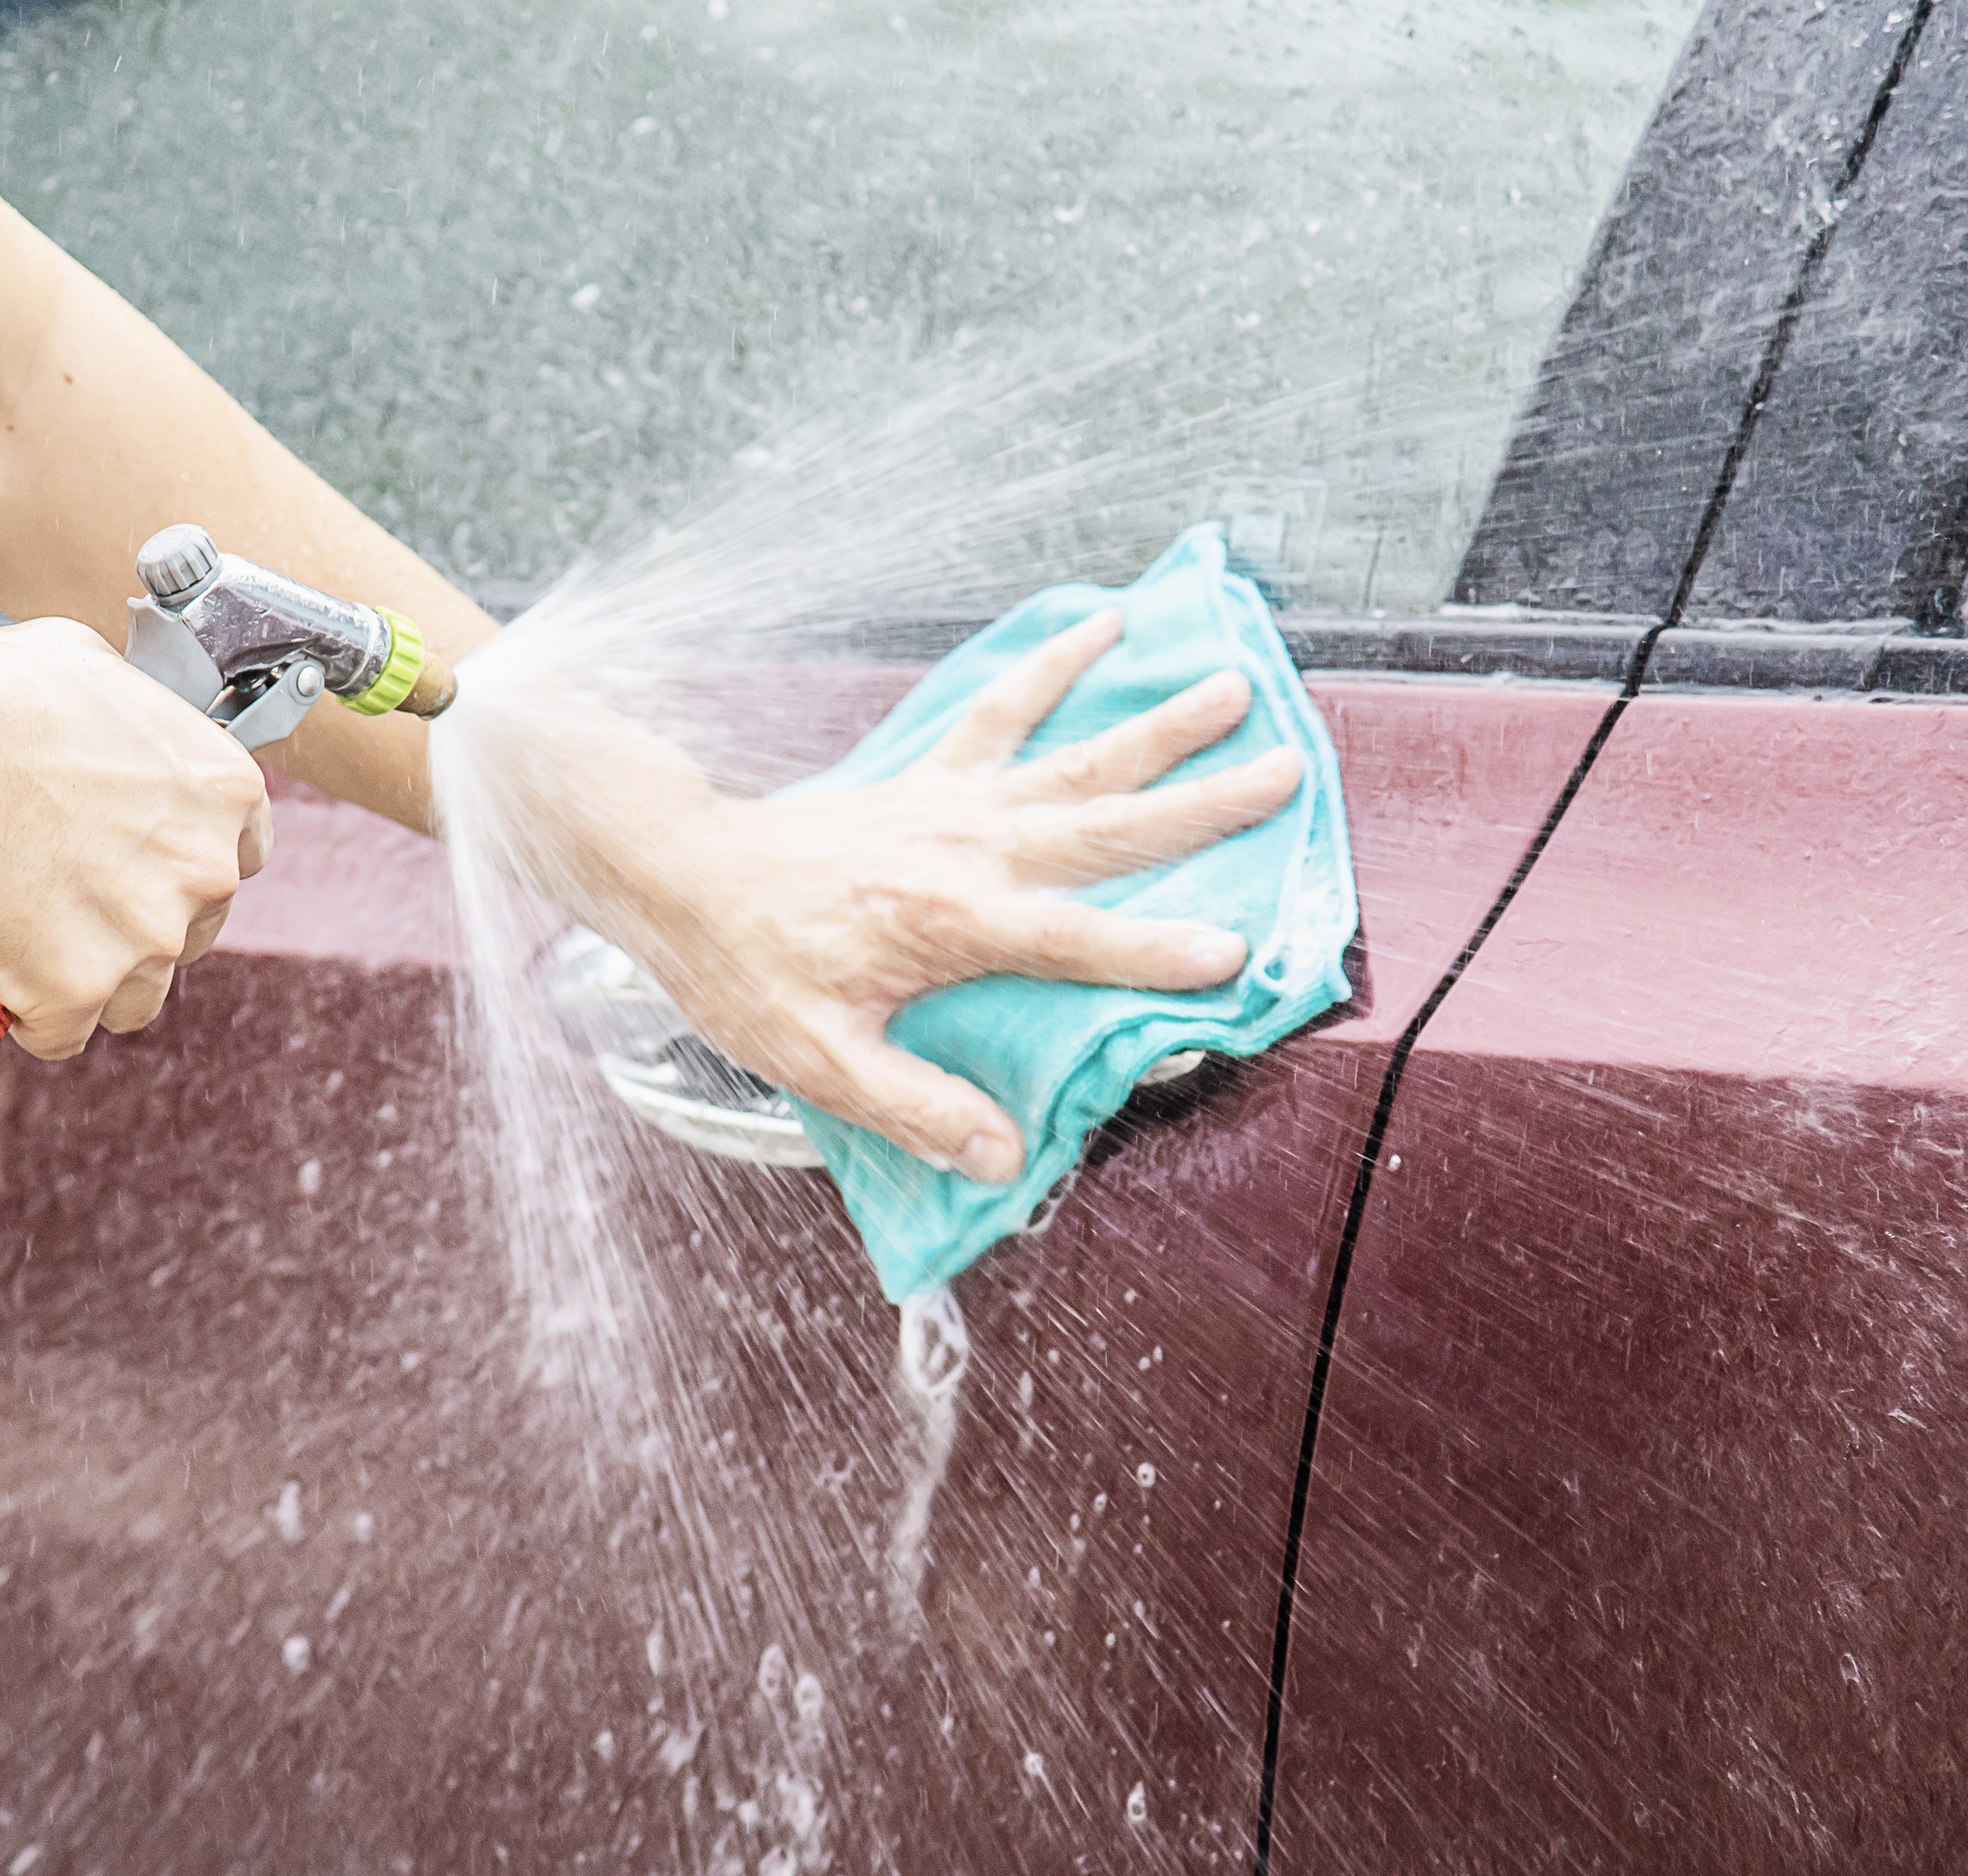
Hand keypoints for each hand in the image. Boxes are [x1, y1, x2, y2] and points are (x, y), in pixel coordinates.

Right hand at [0, 617, 271, 1059]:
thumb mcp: (85, 665)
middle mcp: (204, 871)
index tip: (138, 867)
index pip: (239, 856)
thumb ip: (135, 716)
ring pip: (136, 992)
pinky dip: (29, 1013)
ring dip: (88, 977)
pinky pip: (66, 1032)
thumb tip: (128, 728)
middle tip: (62, 893)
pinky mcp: (80, 992)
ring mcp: (146, 939)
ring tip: (25, 933)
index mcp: (223, 792)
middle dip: (132, 922)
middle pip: (189, 930)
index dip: (178, 866)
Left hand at [563, 611, 1304, 1182]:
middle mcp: (965, 851)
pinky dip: (1053, 665)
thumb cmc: (746, 969)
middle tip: (1287, 773)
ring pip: (1074, 758)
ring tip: (1234, 686)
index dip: (1154, 950)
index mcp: (950, 924)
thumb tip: (1001, 1157)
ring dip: (1156, 725)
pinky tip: (1102, 625)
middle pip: (1105, 827)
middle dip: (1202, 804)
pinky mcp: (927, 776)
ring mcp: (951, 805)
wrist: (680, 876)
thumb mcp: (821, 1061)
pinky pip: (1001, 708)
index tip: (1231, 954)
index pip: (1076, 942)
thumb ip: (915, 1110)